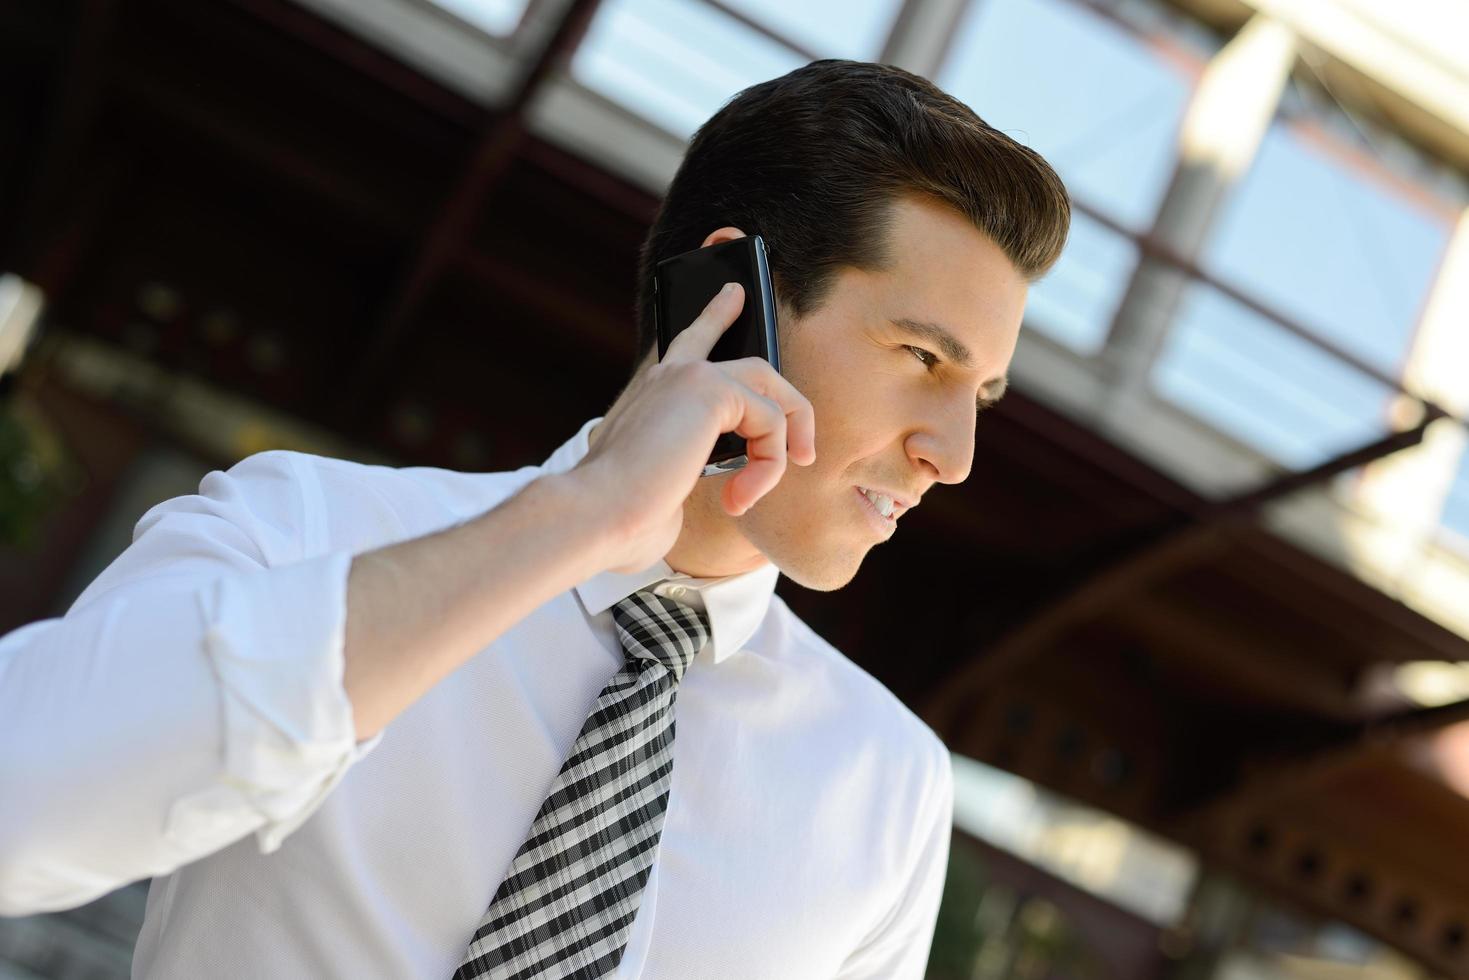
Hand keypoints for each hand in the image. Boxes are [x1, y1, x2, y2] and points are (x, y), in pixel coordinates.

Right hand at [567, 282, 815, 574]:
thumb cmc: (622, 515)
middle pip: (753, 366)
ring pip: (770, 392)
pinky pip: (771, 421)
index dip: (715, 317)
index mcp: (652, 395)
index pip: (690, 341)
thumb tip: (734, 490)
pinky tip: (738, 497)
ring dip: (779, 451)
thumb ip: (692, 471)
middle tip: (804, 454)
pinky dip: (767, 467)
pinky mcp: (709, 388)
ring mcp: (689, 376)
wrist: (595, 512)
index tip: (735, 295)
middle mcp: (668, 376)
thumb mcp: (663, 487)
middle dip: (791, 407)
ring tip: (753, 493)